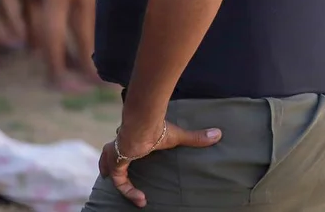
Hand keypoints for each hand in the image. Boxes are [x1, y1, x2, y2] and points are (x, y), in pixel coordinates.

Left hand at [98, 119, 220, 207]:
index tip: (137, 155)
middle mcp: (120, 143)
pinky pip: (119, 182)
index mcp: (132, 135)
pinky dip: (129, 191)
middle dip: (108, 159)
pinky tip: (140, 198)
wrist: (142, 126)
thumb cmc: (158, 128)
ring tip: (117, 185)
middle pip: (109, 151)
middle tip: (107, 171)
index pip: (126, 141)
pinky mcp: (117, 164)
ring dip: (112, 173)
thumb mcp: (178, 136)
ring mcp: (115, 154)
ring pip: (108, 163)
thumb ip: (196, 138)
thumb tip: (218, 134)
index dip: (128, 149)